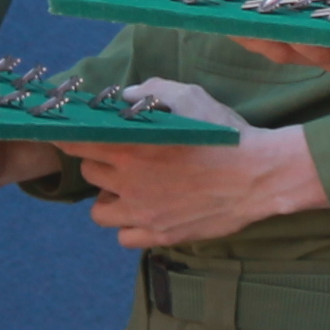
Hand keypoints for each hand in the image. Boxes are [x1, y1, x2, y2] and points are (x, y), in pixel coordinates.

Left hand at [65, 89, 329, 247]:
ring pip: (99, 211)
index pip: (77, 143)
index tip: (72, 134)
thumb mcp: (191, 98)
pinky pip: (124, 237)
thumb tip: (125, 96)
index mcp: (131, 147)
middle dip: (99, 163)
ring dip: (109, 198)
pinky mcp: (160, 234)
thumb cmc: (224, 135)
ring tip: (129, 188)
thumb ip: (152, 92)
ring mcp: (143, 212)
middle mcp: (130, 182)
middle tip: (119, 157)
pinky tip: (145, 211)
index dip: (71, 137)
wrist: (258, 175)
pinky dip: (128, 226)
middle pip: (89, 173)